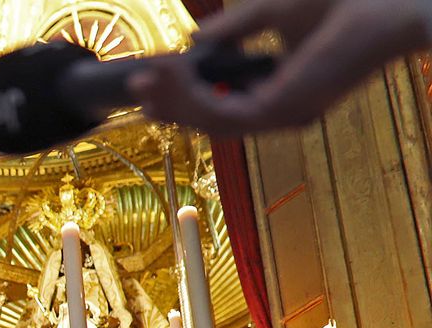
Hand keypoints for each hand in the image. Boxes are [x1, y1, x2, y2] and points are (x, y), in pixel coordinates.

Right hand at [130, 0, 430, 136]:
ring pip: (207, 120)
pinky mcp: (278, 111)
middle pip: (209, 119)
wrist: (388, 3)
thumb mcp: (271, 11)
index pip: (223, 105)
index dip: (185, 97)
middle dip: (169, 104)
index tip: (154, 83)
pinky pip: (218, 111)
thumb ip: (234, 28)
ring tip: (143, 79)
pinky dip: (188, 96)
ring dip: (171, 100)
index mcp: (282, 92)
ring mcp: (280, 116)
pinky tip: (168, 74)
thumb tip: (196, 38)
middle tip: (136, 88)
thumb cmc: (346, 3)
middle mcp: (280, 111)